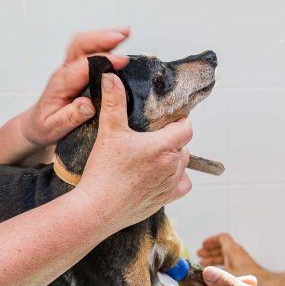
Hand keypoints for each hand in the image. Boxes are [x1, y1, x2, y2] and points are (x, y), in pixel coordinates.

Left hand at [19, 28, 130, 148]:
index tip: (121, 61)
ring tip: (125, 33)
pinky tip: (117, 41)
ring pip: (84, 44)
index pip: (82, 67)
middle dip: (102, 38)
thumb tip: (88, 105)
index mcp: (61, 84)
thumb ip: (71, 117)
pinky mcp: (76, 69)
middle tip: (122, 35)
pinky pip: (88, 50)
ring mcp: (70, 68)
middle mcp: (65, 72)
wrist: (35, 123)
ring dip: (104, 36)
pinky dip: (103, 43)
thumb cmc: (44, 126)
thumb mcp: (54, 128)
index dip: (102, 61)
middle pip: (80, 46)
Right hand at [76, 72, 191, 230]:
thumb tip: (111, 76)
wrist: (98, 209)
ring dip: (173, 158)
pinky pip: (182, 185)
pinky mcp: (165, 200)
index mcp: (164, 146)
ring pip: (183, 165)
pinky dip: (176, 179)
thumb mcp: (109, 131)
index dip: (178, 121)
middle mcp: (173, 165)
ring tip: (154, 155)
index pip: (186, 127)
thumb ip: (113, 102)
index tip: (167, 119)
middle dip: (172, 139)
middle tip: (153, 136)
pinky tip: (161, 176)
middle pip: (183, 145)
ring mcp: (171, 184)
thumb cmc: (104, 172)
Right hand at [196, 233, 270, 278]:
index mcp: (234, 250)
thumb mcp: (231, 276)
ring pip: (227, 257)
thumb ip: (217, 275)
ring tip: (206, 266)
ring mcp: (242, 262)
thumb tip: (204, 274)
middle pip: (223, 247)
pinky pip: (231, 265)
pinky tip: (217, 277)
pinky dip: (222, 268)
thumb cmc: (254, 278)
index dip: (211, 241)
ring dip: (216, 260)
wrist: (272, 284)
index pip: (222, 238)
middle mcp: (238, 254)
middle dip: (211, 251)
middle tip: (201, 257)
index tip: (202, 246)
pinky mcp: (245, 271)